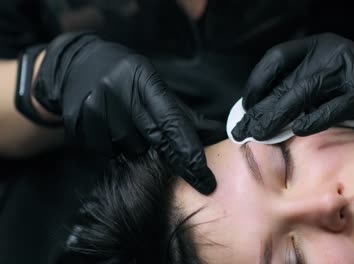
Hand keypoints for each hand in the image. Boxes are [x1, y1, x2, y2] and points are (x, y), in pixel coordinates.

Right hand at [27, 32, 223, 193]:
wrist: (75, 65)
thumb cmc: (123, 77)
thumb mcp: (152, 84)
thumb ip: (179, 111)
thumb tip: (213, 131)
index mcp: (144, 79)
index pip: (173, 121)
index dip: (189, 151)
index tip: (204, 176)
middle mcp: (119, 91)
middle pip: (153, 139)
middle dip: (174, 160)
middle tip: (194, 178)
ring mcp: (96, 107)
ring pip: (131, 149)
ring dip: (138, 148)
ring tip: (131, 129)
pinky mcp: (78, 121)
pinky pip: (107, 151)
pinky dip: (116, 148)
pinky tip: (112, 131)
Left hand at [232, 33, 353, 140]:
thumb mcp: (328, 78)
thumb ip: (300, 88)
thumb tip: (264, 111)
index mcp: (317, 46)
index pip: (276, 58)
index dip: (257, 82)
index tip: (246, 105)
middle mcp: (329, 52)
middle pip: (286, 80)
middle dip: (260, 108)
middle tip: (243, 129)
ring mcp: (347, 71)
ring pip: (302, 93)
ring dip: (277, 116)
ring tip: (259, 135)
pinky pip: (330, 108)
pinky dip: (311, 120)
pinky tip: (297, 131)